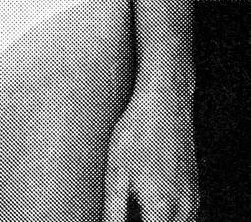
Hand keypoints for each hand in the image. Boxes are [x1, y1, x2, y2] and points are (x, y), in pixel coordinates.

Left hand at [102, 83, 198, 220]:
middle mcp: (184, 207)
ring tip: (135, 205)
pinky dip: (167, 215)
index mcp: (162, 207)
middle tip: (127, 210)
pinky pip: (184, 215)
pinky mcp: (194, 188)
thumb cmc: (138, 129)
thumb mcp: (116, 170)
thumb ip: (114, 209)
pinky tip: (148, 198)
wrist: (164, 99)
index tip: (121, 217)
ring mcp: (193, 198)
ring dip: (156, 220)